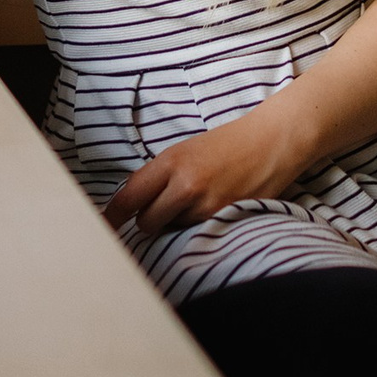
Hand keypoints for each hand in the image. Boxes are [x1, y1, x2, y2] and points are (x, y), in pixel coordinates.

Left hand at [101, 110, 306, 235]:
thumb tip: (133, 204)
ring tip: (196, 203)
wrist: (272, 141)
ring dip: (176, 225)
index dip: (112, 217)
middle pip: (146, 223)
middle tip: (162, 210)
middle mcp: (185, 185)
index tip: (103, 227)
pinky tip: (210, 210)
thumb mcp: (185, 151)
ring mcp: (207, 206)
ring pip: (172, 231)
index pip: (128, 198)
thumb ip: (160, 176)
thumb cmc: (227, 144)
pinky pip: (196, 235)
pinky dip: (197, 229)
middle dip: (149, 221)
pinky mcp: (225, 220)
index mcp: (170, 162)